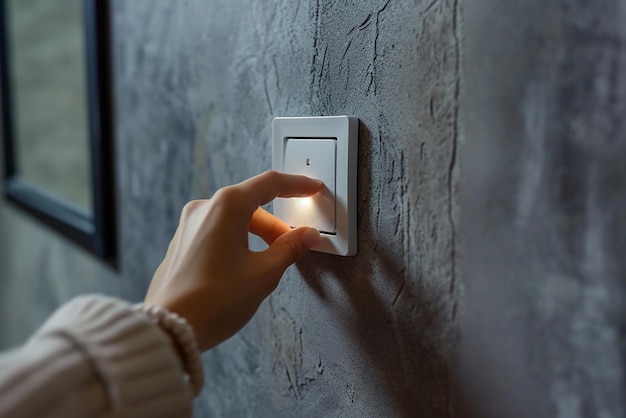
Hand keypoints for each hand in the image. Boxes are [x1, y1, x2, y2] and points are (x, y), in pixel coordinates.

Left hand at [145, 171, 321, 350]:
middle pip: (252, 203)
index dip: (296, 185)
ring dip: (257, 235)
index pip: (270, 184)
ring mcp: (189, 224)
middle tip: (293, 245)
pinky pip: (218, 230)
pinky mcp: (182, 242)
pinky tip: (245, 266)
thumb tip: (306, 236)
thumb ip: (289, 249)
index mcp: (227, 206)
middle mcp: (204, 208)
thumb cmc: (212, 302)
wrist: (168, 329)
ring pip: (235, 218)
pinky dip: (238, 241)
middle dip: (276, 224)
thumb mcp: (263, 274)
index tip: (312, 188)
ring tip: (269, 263)